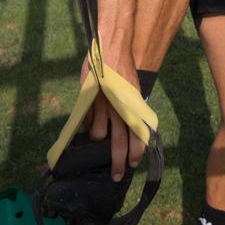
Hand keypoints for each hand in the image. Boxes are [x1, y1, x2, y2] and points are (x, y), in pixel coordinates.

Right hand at [81, 61, 145, 180]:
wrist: (112, 49)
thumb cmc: (122, 70)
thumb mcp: (131, 90)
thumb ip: (129, 108)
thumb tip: (128, 127)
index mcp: (132, 106)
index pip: (137, 135)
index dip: (135, 151)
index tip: (133, 164)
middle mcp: (119, 109)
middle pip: (119, 142)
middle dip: (117, 162)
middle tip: (116, 176)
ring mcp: (103, 106)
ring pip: (98, 135)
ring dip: (97, 136)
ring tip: (97, 128)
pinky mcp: (89, 101)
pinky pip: (87, 122)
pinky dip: (87, 123)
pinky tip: (89, 115)